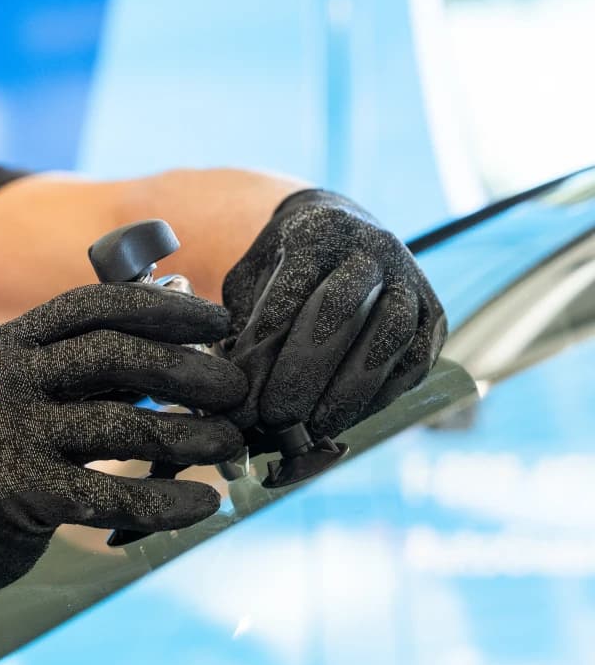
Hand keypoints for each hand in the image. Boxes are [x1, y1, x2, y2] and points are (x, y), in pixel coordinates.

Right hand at [0, 283, 247, 624]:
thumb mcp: (22, 393)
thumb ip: (82, 369)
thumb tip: (181, 347)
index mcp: (9, 343)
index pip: (93, 305)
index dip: (163, 306)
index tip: (219, 319)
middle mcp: (4, 378)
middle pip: (113, 355)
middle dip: (187, 367)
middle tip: (236, 387)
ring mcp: (8, 434)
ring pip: (123, 426)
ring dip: (191, 434)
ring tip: (231, 442)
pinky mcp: (18, 492)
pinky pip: (113, 494)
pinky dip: (166, 501)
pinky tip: (203, 505)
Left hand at [222, 189, 446, 439]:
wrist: (343, 232)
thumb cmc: (281, 268)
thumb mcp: (249, 280)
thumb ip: (239, 325)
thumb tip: (229, 390)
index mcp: (315, 233)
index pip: (289, 293)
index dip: (264, 353)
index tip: (241, 399)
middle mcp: (371, 249)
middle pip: (340, 311)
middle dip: (304, 374)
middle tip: (273, 420)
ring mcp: (410, 280)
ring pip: (385, 339)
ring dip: (345, 394)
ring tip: (309, 432)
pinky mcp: (434, 315)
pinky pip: (411, 364)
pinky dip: (376, 399)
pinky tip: (342, 422)